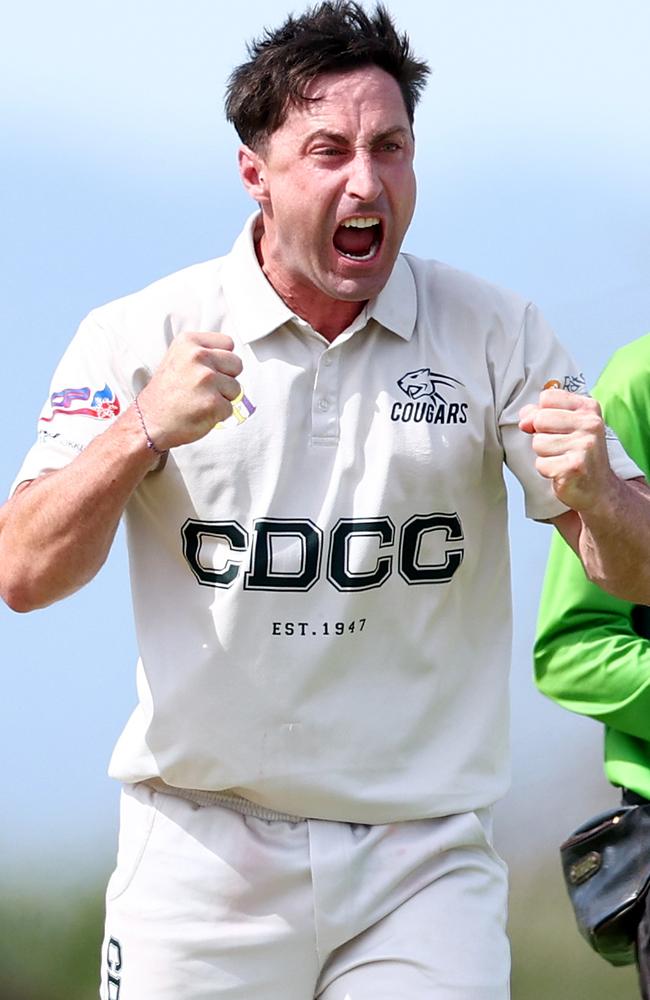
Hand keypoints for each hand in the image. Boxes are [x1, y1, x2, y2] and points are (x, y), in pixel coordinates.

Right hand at [136, 332, 242, 449]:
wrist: (149, 422)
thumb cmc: (164, 394)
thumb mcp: (177, 358)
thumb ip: (202, 352)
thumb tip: (227, 354)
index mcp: (189, 342)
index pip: (228, 343)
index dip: (222, 359)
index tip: (208, 369)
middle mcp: (198, 356)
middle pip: (237, 364)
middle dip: (226, 378)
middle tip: (204, 388)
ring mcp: (207, 379)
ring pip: (236, 388)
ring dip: (223, 397)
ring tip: (199, 400)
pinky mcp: (213, 402)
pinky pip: (230, 407)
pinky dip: (218, 414)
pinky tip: (200, 412)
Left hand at [519, 389, 616, 511]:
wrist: (599, 488)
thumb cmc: (579, 455)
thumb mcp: (566, 426)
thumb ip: (542, 414)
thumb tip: (524, 418)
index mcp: (588, 408)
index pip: (547, 397)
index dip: (542, 414)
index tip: (554, 428)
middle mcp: (590, 424)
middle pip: (539, 419)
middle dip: (541, 437)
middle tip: (560, 448)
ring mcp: (584, 445)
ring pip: (538, 443)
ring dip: (544, 455)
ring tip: (562, 460)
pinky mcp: (575, 467)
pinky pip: (541, 464)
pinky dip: (547, 471)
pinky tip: (562, 472)